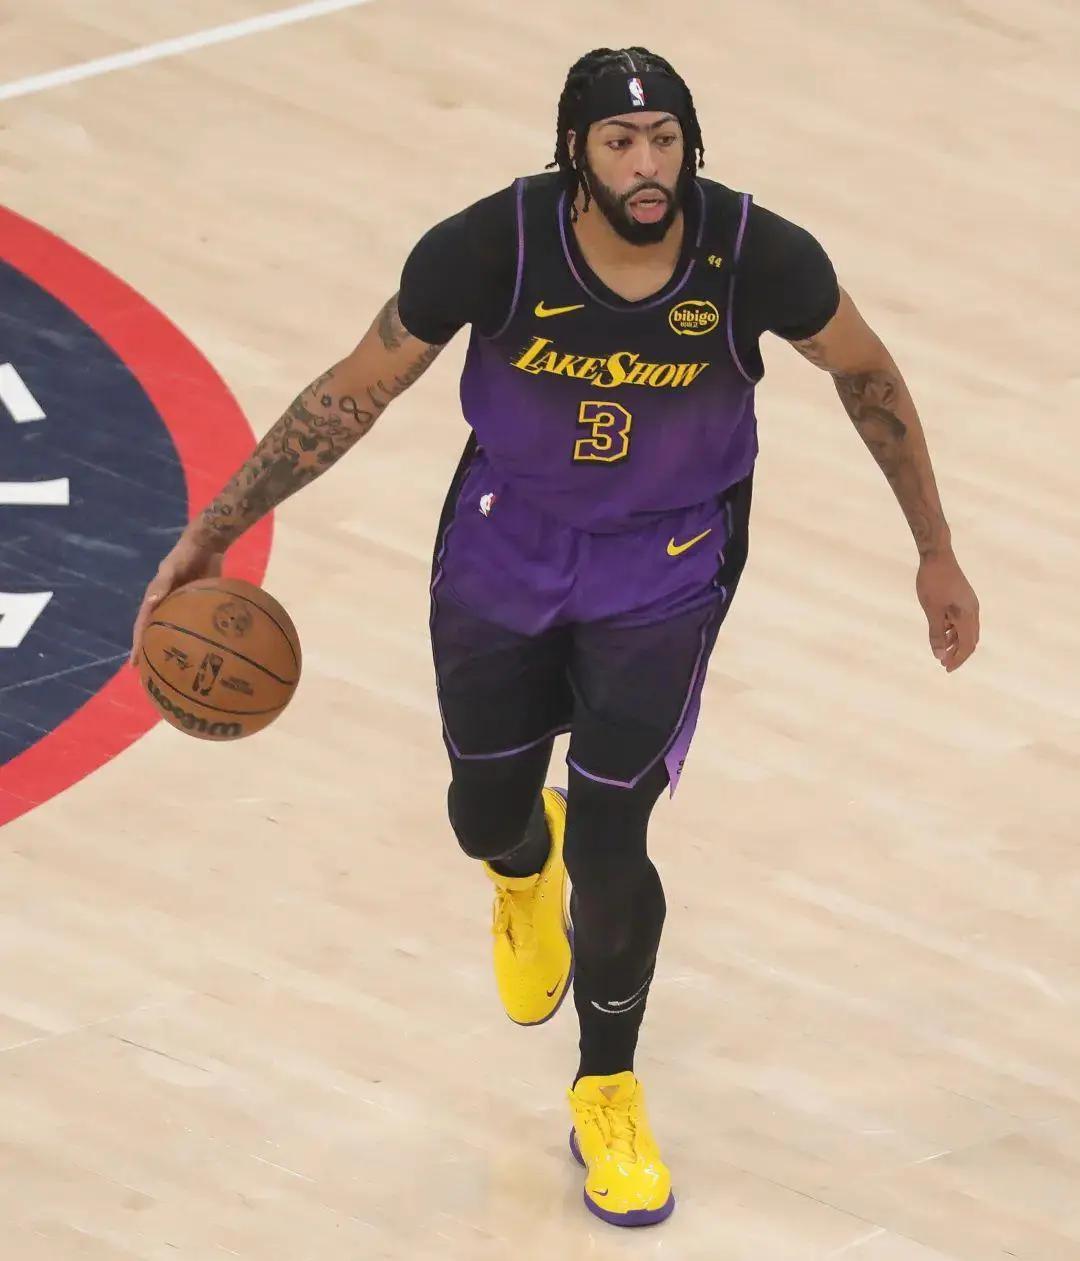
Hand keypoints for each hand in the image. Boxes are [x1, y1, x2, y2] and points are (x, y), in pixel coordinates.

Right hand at [130, 533, 223, 665]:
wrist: (207, 543)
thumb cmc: (186, 554)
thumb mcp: (171, 567)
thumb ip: (162, 584)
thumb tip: (150, 603)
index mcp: (154, 599)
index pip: (142, 626)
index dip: (138, 645)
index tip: (135, 664)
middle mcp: (165, 605)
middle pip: (156, 633)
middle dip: (151, 653)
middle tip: (152, 677)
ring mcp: (182, 606)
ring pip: (174, 632)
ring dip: (171, 649)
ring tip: (174, 672)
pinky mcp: (198, 604)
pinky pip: (193, 625)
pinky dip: (193, 638)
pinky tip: (200, 653)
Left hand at [916, 549, 979, 672]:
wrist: (937, 555)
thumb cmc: (933, 582)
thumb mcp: (932, 611)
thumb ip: (936, 633)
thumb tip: (938, 655)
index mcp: (968, 615)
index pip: (967, 645)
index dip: (957, 659)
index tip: (946, 669)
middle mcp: (973, 611)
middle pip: (969, 639)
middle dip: (957, 653)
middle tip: (943, 664)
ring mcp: (969, 604)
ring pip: (965, 630)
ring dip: (954, 642)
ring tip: (940, 650)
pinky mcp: (963, 598)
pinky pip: (961, 620)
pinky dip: (952, 629)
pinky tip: (941, 632)